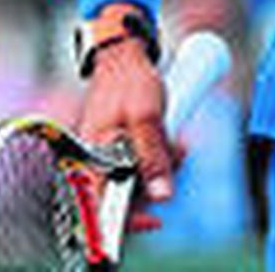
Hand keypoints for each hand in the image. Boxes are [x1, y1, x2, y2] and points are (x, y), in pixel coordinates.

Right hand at [78, 34, 174, 231]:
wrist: (123, 55)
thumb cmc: (130, 82)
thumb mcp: (147, 117)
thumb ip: (153, 156)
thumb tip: (162, 195)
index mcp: (93, 157)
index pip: (103, 206)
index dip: (129, 219)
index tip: (155, 220)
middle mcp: (96, 160)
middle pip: (127, 192)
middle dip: (158, 179)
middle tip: (180, 152)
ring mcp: (107, 153)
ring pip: (138, 176)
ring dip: (163, 164)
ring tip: (180, 140)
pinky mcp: (119, 146)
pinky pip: (141, 161)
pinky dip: (159, 154)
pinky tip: (172, 140)